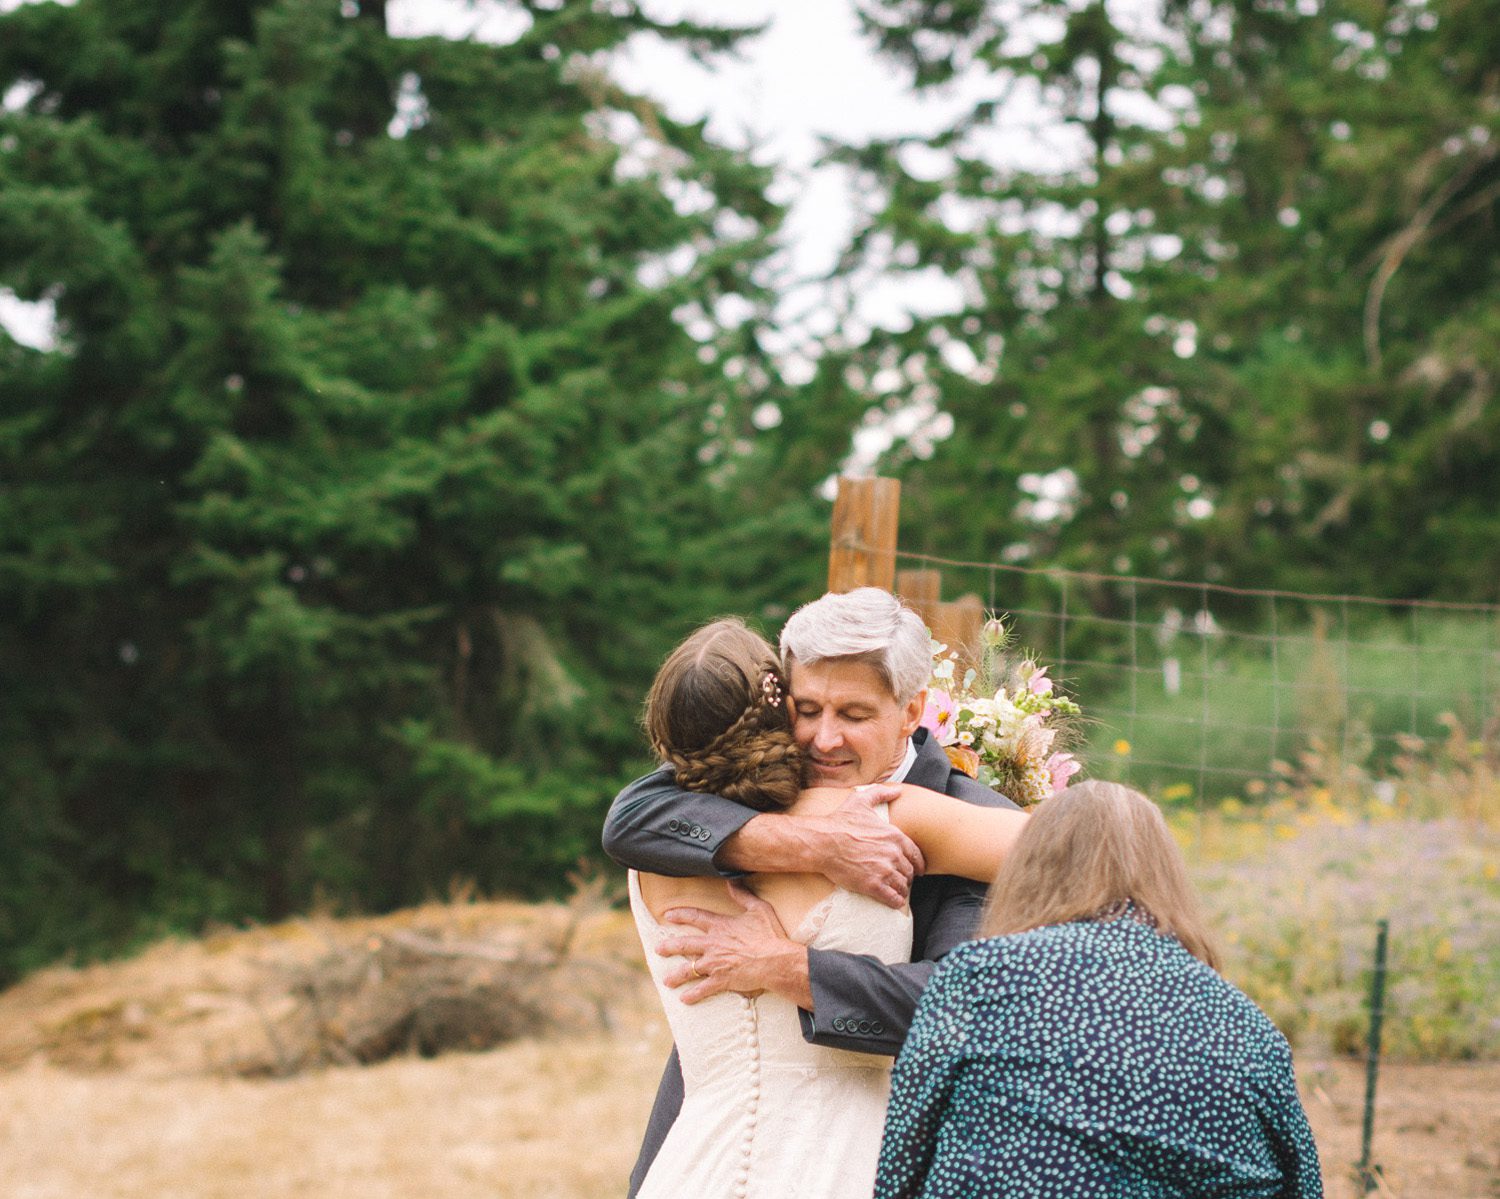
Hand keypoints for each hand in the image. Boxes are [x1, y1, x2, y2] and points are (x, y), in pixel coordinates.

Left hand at [657, 883, 811, 1007]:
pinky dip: (693, 995)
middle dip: (669, 947)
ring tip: (667, 980)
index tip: (668, 915)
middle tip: (658, 949)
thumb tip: (732, 882)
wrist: (776, 961)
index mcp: (721, 926)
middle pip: (684, 945)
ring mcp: (715, 964)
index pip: (696, 917)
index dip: (680, 914)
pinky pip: (703, 989)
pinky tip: (685, 999)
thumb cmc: (770, 935)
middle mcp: (713, 944)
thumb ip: (743, 896)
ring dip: (676, 975)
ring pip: (689, 969)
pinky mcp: (721, 980)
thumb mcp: (759, 909)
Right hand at [807, 785, 923, 908]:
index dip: (918, 863)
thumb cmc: (840, 821)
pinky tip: (893, 901)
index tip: (918, 869)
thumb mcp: (861, 800)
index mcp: (894, 836)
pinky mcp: (873, 886)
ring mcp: (884, 871)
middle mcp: (893, 854)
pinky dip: (895, 901)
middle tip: (903, 879)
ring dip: (901, 889)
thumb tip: (898, 790)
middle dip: (907, 876)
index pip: (916, 854)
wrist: (823, 842)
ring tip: (897, 890)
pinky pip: (893, 898)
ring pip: (903, 885)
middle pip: (909, 871)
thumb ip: (881, 793)